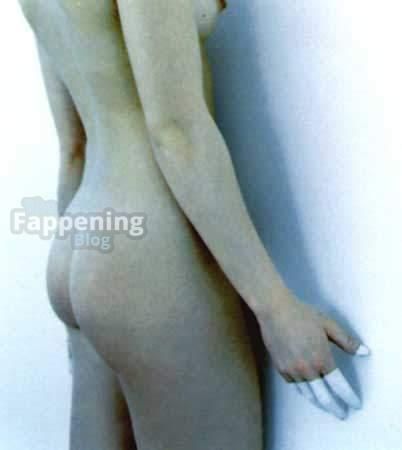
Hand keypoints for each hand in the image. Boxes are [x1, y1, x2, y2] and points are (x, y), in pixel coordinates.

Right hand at [257, 293, 369, 419]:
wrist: (274, 310)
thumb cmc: (301, 314)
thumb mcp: (328, 325)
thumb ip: (346, 341)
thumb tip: (364, 352)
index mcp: (322, 358)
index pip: (339, 386)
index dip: (349, 397)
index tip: (354, 403)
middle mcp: (307, 368)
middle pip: (323, 397)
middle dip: (334, 407)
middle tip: (341, 413)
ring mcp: (292, 370)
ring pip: (307, 393)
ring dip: (318, 402)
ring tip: (325, 405)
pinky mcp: (280, 368)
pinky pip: (294, 385)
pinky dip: (303, 390)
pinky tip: (307, 390)